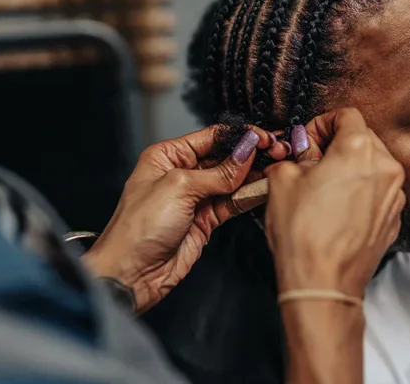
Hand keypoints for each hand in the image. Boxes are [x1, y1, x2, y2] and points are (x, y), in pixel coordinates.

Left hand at [83, 125, 279, 312]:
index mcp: (167, 156)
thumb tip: (246, 152)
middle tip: (277, 151)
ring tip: (277, 167)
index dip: (239, 136)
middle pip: (225, 157)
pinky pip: (233, 203)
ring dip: (255, 175)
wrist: (131, 273)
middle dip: (251, 154)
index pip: (211, 137)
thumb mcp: (179, 187)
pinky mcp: (205, 220)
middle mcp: (181, 174)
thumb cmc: (137, 228)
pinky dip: (250, 196)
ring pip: (232, 180)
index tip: (263, 137)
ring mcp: (195, 198)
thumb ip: (218, 172)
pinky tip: (265, 188)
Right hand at [264, 108, 405, 297]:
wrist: (323, 284)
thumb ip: (294, 155)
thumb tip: (301, 152)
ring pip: (372, 166)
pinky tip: (336, 212)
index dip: (321, 124)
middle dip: (336, 145)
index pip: (346, 114)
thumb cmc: (302, 232)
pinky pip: (377, 192)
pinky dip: (359, 193)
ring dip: (349, 169)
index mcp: (359, 149)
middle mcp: (386, 167)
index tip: (306, 143)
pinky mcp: (394, 219)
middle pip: (363, 138)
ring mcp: (394, 196)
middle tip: (309, 165)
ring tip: (322, 190)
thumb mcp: (282, 180)